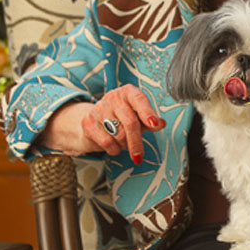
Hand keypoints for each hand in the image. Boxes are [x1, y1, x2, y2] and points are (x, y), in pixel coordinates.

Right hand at [40, 85, 165, 162]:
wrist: (94, 123)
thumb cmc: (122, 118)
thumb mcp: (139, 118)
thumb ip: (151, 121)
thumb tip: (161, 123)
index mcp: (129, 92)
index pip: (140, 100)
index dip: (148, 113)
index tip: (154, 124)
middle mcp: (113, 97)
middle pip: (130, 122)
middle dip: (136, 142)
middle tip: (139, 157)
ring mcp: (99, 108)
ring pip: (119, 135)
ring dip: (124, 145)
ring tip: (123, 141)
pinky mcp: (88, 122)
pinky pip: (107, 142)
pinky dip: (113, 149)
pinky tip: (113, 145)